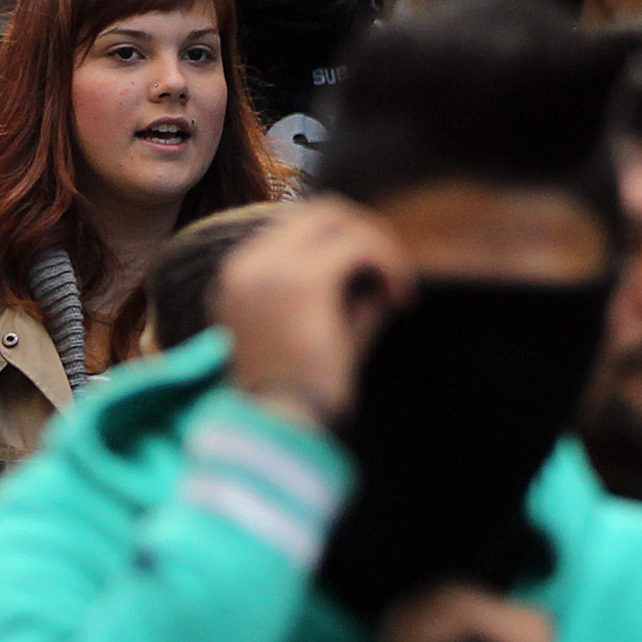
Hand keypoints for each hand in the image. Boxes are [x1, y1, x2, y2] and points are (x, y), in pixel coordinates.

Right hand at [217, 198, 412, 431]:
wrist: (275, 429)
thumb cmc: (297, 399)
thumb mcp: (315, 337)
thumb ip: (340, 298)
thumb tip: (379, 272)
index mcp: (238, 277)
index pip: (299, 227)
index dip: (347, 243)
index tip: (377, 281)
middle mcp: (247, 263)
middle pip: (320, 211)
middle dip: (367, 234)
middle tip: (396, 277)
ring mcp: (271, 268)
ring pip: (340, 220)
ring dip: (379, 247)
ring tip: (400, 291)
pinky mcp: (303, 280)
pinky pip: (358, 247)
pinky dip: (389, 264)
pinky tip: (402, 301)